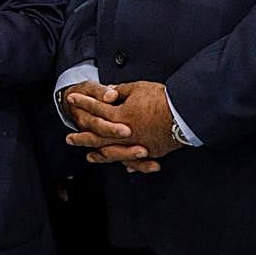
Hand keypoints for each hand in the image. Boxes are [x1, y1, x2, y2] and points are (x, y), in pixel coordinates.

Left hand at [67, 80, 181, 160]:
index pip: (97, 108)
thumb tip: (108, 94)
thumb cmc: (161, 97)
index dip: (83, 102)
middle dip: (82, 137)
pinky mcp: (152, 151)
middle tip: (69, 139)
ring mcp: (138, 144)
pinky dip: (128, 163)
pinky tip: (124, 166)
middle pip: (99, 137)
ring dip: (100, 155)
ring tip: (89, 156)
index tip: (70, 98)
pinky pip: (136, 161)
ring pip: (114, 152)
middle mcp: (126, 133)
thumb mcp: (138, 88)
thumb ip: (120, 92)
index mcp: (120, 115)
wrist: (186, 112)